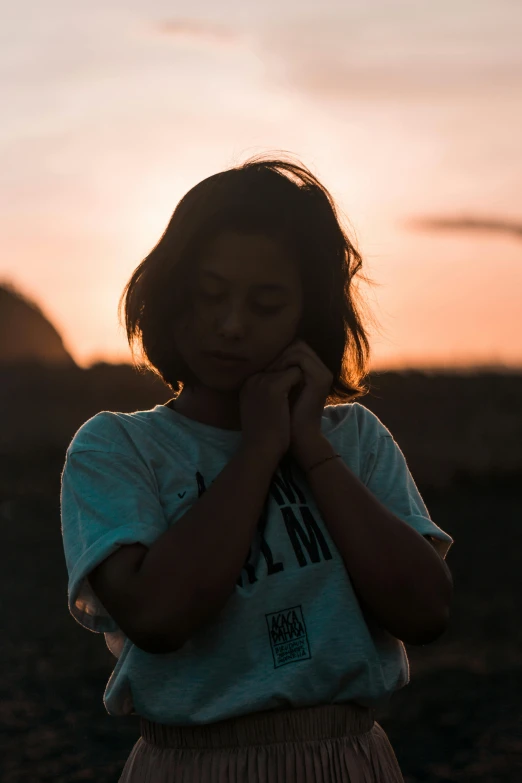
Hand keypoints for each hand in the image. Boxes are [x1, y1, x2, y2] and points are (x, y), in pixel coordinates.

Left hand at [263, 339, 332, 457]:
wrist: (296, 437)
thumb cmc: (283, 416)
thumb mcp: (279, 389)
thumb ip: (277, 372)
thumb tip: (260, 354)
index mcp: (312, 371)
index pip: (295, 346)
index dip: (278, 351)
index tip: (262, 364)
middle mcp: (320, 370)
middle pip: (298, 343)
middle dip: (279, 350)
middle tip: (264, 364)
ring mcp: (322, 373)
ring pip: (299, 347)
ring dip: (280, 356)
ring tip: (268, 369)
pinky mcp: (320, 379)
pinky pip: (301, 359)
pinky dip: (284, 362)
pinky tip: (273, 373)